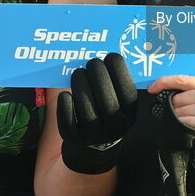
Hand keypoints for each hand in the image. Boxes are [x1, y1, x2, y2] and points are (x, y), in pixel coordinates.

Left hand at [57, 53, 137, 173]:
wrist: (95, 147)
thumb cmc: (106, 112)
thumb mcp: (119, 101)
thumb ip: (116, 81)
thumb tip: (108, 48)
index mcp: (129, 114)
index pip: (127, 89)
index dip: (118, 69)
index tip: (110, 57)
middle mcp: (115, 126)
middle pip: (106, 97)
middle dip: (97, 73)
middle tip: (91, 63)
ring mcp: (95, 135)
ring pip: (86, 107)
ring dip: (80, 84)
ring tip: (78, 74)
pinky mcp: (75, 139)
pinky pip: (68, 120)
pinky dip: (65, 104)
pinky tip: (65, 94)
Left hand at [148, 75, 194, 170]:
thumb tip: (169, 95)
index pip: (182, 79)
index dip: (164, 82)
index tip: (152, 88)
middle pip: (177, 98)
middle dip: (178, 110)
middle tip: (192, 120)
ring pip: (177, 112)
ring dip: (180, 121)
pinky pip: (181, 123)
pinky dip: (183, 129)